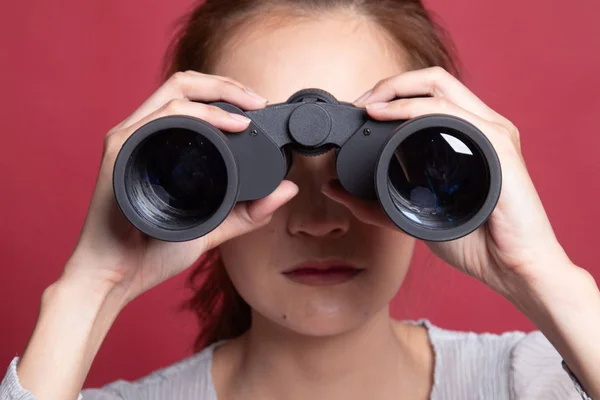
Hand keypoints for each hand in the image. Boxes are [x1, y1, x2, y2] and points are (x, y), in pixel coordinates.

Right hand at [63, 71, 297, 303]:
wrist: (117, 275)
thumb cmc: (154, 250)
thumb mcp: (212, 226)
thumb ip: (248, 212)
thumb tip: (288, 190)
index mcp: (159, 146)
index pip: (192, 100)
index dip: (227, 93)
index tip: (258, 107)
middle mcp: (144, 135)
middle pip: (184, 84)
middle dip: (227, 85)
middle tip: (259, 102)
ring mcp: (131, 139)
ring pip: (175, 92)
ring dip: (218, 93)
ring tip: (250, 110)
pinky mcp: (121, 150)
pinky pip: (163, 117)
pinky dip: (200, 114)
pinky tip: (229, 125)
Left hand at [322, 67, 573, 295]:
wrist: (511, 268)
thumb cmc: (474, 242)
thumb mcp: (414, 217)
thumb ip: (376, 203)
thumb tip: (334, 189)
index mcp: (467, 138)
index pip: (428, 95)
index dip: (391, 93)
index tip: (360, 112)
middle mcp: (480, 127)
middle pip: (432, 80)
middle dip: (388, 85)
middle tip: (360, 105)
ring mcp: (490, 131)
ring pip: (439, 85)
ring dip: (396, 89)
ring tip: (368, 106)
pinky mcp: (496, 143)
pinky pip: (447, 111)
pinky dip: (411, 107)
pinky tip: (388, 115)